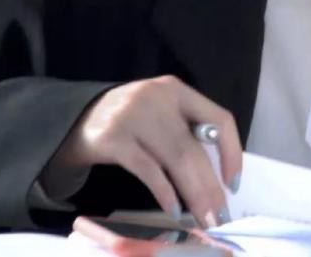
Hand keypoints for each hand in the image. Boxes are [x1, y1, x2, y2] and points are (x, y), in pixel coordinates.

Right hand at [44, 75, 241, 226]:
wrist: (77, 120)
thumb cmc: (132, 122)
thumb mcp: (161, 113)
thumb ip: (187, 132)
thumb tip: (218, 180)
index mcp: (176, 89)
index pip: (218, 119)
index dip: (231, 152)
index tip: (233, 184)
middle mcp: (157, 97)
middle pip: (194, 147)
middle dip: (210, 188)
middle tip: (220, 218)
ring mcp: (133, 115)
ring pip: (175, 159)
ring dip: (193, 195)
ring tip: (203, 220)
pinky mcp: (112, 138)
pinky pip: (147, 169)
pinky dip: (164, 192)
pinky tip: (173, 210)